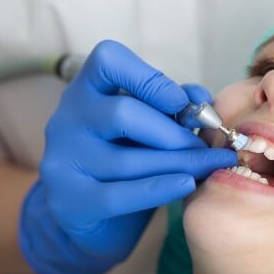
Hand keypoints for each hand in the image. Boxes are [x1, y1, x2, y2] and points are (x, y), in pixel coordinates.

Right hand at [19, 40, 236, 273]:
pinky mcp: (70, 201)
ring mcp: (64, 160)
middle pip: (122, 114)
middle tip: (204, 147)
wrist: (90, 213)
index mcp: (88, 89)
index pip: (108, 60)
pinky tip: (187, 185)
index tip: (181, 102)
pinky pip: (119, 195)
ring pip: (126, 160)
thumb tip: (201, 98)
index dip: (150, 78)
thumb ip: (173, 106)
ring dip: (178, 164)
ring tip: (209, 166)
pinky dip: (159, 189)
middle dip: (173, 133)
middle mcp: (68, 119)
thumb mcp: (147, 124)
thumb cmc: (126, 156)